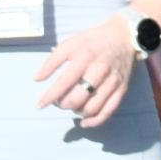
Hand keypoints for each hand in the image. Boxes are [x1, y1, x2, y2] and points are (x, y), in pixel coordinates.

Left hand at [37, 13, 138, 128]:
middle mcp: (100, 70)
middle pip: (78, 98)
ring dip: (77, 112)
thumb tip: (37, 79)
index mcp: (85, 57)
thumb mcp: (70, 43)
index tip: (40, 105)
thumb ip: (52, 60)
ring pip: (92, 108)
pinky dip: (94, 121)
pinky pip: (108, 111)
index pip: (64, 82)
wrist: (124, 37)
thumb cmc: (92, 41)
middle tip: (59, 102)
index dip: (50, 96)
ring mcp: (112, 81)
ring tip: (71, 106)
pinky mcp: (121, 89)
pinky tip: (83, 122)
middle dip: (63, 105)